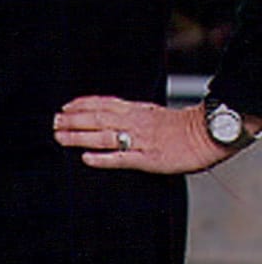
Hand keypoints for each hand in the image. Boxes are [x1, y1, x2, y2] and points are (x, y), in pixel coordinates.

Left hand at [53, 95, 232, 174]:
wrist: (208, 135)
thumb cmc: (183, 126)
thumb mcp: (154, 113)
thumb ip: (133, 113)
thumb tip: (111, 114)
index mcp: (137, 111)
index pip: (103, 104)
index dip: (81, 105)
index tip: (64, 107)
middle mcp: (135, 123)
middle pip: (97, 119)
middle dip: (73, 120)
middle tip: (54, 122)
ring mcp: (141, 141)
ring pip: (104, 137)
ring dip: (79, 137)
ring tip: (60, 138)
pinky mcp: (149, 159)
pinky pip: (122, 158)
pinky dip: (103, 158)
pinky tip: (86, 159)